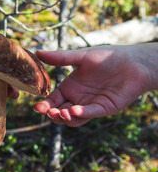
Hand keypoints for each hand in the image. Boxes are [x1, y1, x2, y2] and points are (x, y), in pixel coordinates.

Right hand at [34, 45, 151, 126]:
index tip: (37, 107)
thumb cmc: (107, 57)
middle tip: (49, 111)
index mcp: (69, 88)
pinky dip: (82, 113)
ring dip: (65, 118)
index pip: (53, 100)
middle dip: (53, 114)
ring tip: (62, 112)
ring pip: (73, 119)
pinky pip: (91, 113)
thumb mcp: (81, 57)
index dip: (44, 106)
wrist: (133, 61)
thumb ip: (60, 58)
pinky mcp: (104, 108)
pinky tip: (75, 110)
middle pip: (60, 113)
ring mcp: (90, 105)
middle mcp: (77, 99)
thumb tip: (37, 52)